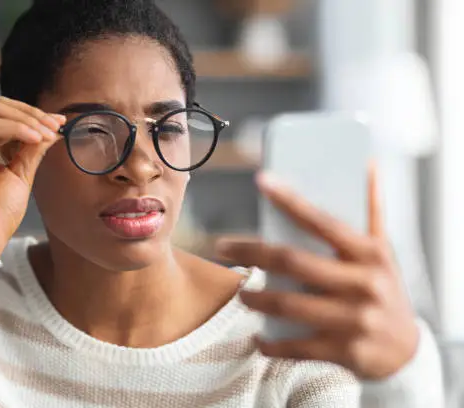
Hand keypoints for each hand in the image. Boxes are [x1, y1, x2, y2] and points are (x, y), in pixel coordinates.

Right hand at [0, 96, 65, 258]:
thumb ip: (32, 148)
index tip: (59, 122)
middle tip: (56, 126)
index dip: (32, 114)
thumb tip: (52, 127)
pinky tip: (36, 139)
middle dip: (31, 114)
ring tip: (49, 133)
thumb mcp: (21, 173)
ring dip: (27, 120)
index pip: (1, 114)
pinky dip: (16, 128)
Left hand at [216, 164, 419, 379]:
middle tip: (222, 247)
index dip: (290, 200)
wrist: (408, 351)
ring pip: (288, 305)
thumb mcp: (383, 252)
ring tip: (241, 294)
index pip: (322, 221)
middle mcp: (363, 283)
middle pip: (293, 262)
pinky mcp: (344, 351)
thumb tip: (367, 166)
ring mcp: (354, 319)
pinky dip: (271, 343)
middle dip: (251, 252)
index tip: (261, 181)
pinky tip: (258, 338)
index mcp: (369, 254)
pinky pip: (296, 346)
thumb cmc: (385, 291)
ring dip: (255, 299)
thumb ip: (372, 210)